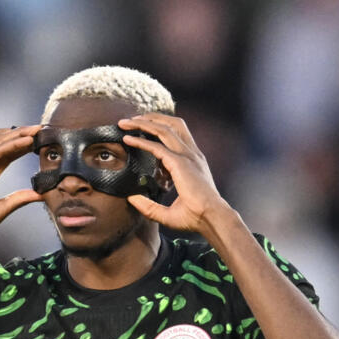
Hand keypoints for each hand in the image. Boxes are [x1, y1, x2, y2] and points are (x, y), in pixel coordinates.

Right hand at [0, 125, 42, 242]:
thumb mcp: (1, 209)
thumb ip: (19, 199)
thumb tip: (40, 195)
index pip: (8, 154)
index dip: (23, 146)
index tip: (39, 140)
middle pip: (5, 143)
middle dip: (23, 134)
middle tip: (42, 129)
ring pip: (1, 142)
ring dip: (20, 134)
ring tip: (37, 130)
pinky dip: (13, 144)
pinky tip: (27, 141)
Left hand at [118, 114, 230, 235]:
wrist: (212, 219)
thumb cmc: (196, 218)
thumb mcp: (168, 213)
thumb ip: (149, 206)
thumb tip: (131, 198)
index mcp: (193, 161)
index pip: (176, 135)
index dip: (158, 128)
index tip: (139, 130)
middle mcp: (191, 155)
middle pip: (171, 125)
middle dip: (150, 118)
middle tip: (130, 120)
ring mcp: (187, 157)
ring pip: (164, 129)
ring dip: (144, 123)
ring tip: (125, 122)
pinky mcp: (180, 163)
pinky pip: (157, 147)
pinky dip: (141, 141)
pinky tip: (127, 139)